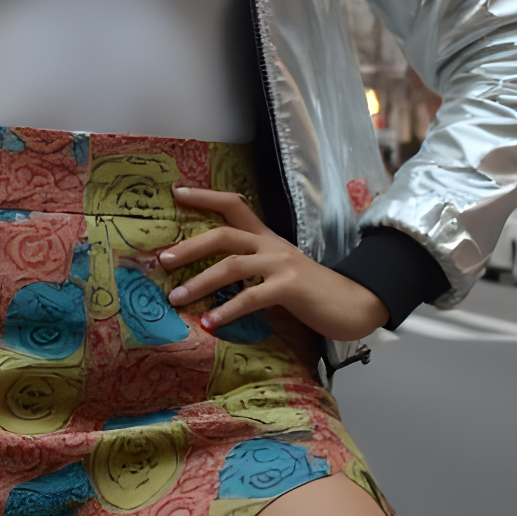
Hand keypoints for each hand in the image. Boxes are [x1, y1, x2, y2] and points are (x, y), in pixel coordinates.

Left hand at [160, 186, 388, 342]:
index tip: (177, 192)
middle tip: (162, 260)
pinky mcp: (289, 287)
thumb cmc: (312, 293)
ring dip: (199, 282)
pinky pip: (250, 297)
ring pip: (231, 265)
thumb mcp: (279, 273)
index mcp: (267, 238)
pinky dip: (226, 311)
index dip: (205, 196)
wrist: (354, 304)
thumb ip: (252, 270)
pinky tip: (209, 323)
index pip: (234, 204)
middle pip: (223, 233)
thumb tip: (212, 279)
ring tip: (176, 298)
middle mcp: (271, 245)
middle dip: (189, 246)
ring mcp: (281, 264)